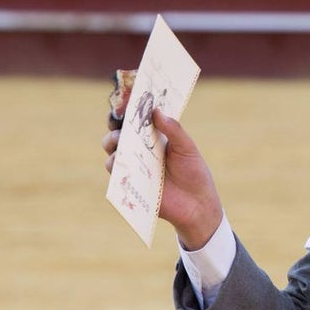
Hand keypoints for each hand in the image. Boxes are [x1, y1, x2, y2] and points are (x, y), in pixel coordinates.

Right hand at [103, 109, 222, 249]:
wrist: (197, 204)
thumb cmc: (194, 172)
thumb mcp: (187, 148)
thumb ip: (173, 129)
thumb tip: (156, 110)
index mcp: (153, 139)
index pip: (135, 123)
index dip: (126, 114)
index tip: (124, 105)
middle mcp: (140, 152)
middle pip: (117, 137)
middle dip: (114, 130)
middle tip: (119, 127)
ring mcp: (134, 168)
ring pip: (112, 154)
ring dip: (112, 146)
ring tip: (120, 143)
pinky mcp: (131, 185)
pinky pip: (116, 174)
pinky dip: (116, 166)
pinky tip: (121, 161)